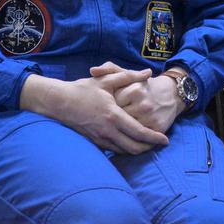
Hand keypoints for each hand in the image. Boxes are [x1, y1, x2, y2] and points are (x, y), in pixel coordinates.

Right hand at [20, 72, 168, 154]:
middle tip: (159, 144)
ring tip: (147, 144)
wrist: (57, 103)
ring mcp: (99, 139)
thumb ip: (128, 76)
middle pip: (134, 148)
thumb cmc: (82, 90)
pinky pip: (113, 151)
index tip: (166, 140)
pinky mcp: (93, 142)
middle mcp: (107, 131)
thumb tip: (147, 72)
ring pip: (123, 152)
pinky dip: (124, 149)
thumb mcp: (106, 80)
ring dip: (137, 150)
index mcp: (113, 116)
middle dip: (149, 148)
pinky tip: (130, 143)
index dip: (154, 138)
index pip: (139, 132)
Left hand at [90, 63, 183, 134]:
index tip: (110, 106)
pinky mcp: (158, 128)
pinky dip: (132, 139)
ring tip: (119, 127)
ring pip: (127, 131)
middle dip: (113, 120)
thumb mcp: (128, 74)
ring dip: (121, 131)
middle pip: (118, 119)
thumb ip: (110, 69)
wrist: (171, 94)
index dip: (108, 107)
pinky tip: (127, 136)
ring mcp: (150, 117)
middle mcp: (143, 104)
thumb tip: (92, 70)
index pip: (112, 104)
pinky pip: (139, 138)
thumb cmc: (143, 86)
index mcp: (134, 90)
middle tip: (113, 118)